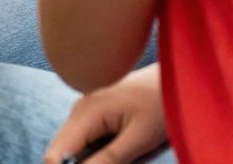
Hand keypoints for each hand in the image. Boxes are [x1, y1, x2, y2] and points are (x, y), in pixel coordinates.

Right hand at [43, 64, 167, 163]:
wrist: (175, 78)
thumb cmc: (160, 105)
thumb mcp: (138, 138)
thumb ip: (109, 158)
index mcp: (87, 112)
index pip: (56, 152)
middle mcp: (80, 107)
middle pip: (62, 149)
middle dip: (76, 163)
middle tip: (115, 158)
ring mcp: (86, 107)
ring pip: (73, 143)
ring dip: (86, 158)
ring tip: (119, 155)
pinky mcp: (95, 110)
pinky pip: (85, 136)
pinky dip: (94, 150)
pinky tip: (116, 151)